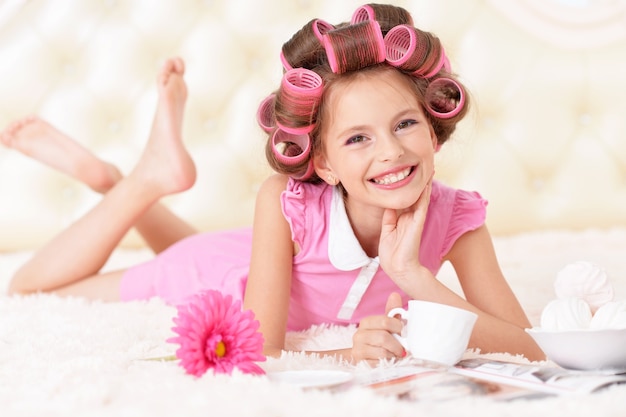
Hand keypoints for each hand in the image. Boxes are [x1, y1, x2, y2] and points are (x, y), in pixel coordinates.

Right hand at [351, 293, 404, 364]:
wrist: (367, 358)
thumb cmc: (380, 340)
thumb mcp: (387, 326)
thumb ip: (392, 312)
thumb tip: (394, 295)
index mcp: (366, 322)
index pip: (385, 321)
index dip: (398, 327)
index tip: (403, 332)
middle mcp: (359, 334)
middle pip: (383, 337)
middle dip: (397, 344)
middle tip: (402, 348)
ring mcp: (358, 349)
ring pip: (382, 351)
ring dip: (393, 355)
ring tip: (394, 355)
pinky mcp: (360, 363)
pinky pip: (379, 363)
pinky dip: (387, 363)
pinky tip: (387, 361)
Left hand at [378, 176, 432, 290]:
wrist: (398, 267)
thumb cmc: (392, 253)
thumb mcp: (387, 231)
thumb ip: (389, 217)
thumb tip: (389, 204)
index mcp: (402, 219)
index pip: (404, 199)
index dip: (405, 186)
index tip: (406, 173)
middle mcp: (410, 217)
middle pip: (414, 194)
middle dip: (417, 181)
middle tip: (421, 165)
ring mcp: (415, 218)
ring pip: (421, 196)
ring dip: (425, 183)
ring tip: (429, 167)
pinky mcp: (418, 221)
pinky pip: (422, 203)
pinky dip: (425, 192)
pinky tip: (427, 181)